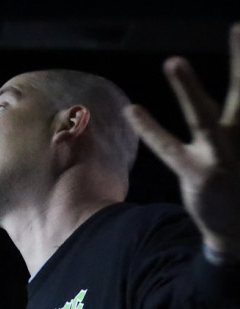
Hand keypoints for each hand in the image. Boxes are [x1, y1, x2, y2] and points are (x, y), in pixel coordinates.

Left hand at [124, 23, 239, 256]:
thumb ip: (233, 125)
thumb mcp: (238, 151)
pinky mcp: (199, 175)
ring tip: (174, 60)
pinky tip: (131, 111)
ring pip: (204, 114)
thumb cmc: (238, 184)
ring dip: (189, 87)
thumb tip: (216, 113)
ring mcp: (222, 155)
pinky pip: (168, 147)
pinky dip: (150, 128)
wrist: (239, 230)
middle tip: (238, 27)